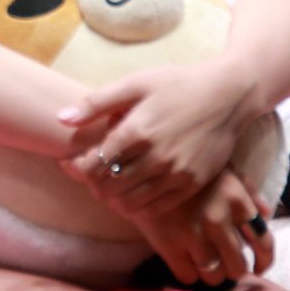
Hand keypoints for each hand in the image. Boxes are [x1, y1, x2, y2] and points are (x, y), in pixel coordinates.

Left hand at [59, 62, 253, 214]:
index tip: (70, 163)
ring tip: (107, 185)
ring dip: (112, 197)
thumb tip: (61, 118)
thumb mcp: (136, 83)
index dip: (76, 168)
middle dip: (92, 182)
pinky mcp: (192, 185)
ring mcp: (175, 175)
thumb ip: (97, 103)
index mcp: (137, 131)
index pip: (94, 164)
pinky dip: (137, 206)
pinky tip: (131, 195)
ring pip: (130, 202)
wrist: (228, 96)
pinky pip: (156, 207)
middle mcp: (156, 158)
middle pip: (109, 186)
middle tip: (88, 173)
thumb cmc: (178, 85)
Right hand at [128, 168, 272, 285]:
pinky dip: (188, 271)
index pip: (263, 242)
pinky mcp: (169, 245)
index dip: (265, 259)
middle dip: (233, 267)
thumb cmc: (185, 165)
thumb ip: (247, 190)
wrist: (139, 165)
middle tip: (224, 261)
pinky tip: (185, 258)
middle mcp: (218, 218)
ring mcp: (193, 234)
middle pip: (238, 266)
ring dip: (211, 271)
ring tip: (203, 259)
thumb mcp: (221, 168)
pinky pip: (189, 277)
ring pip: (215, 276)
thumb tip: (266, 214)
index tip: (259, 266)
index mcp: (235, 198)